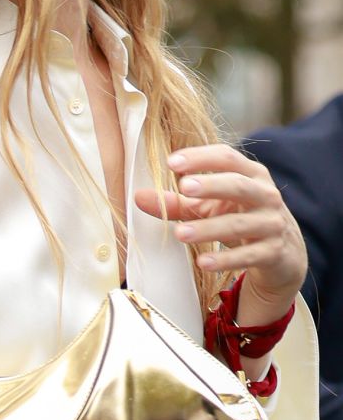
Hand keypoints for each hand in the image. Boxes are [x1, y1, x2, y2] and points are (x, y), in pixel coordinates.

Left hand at [136, 143, 306, 321]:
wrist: (283, 254)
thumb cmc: (239, 218)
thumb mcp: (209, 208)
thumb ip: (176, 202)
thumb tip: (137, 196)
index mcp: (250, 175)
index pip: (227, 158)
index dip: (201, 157)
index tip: (171, 161)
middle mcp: (266, 195)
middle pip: (239, 185)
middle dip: (212, 185)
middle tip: (183, 187)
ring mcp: (272, 224)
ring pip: (240, 223)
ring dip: (209, 228)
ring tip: (180, 233)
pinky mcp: (274, 253)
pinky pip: (249, 255)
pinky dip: (226, 259)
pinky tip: (204, 262)